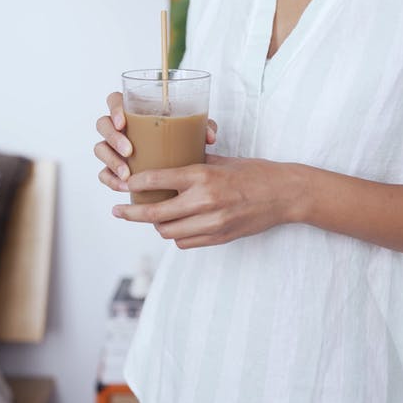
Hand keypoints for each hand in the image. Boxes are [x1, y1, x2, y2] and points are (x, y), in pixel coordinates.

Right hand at [94, 91, 217, 193]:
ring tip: (127, 174)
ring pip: (100, 148)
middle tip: (128, 151)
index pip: (115, 100)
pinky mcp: (113, 167)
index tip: (123, 122)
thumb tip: (209, 136)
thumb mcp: (192, 129)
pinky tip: (123, 186)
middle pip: (103, 124)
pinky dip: (111, 180)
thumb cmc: (181, 137)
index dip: (114, 109)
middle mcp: (120, 127)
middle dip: (112, 138)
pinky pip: (103, 172)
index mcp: (134, 110)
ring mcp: (113, 147)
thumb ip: (202, 126)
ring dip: (111, 161)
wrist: (179, 162)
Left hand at [112, 154, 293, 248]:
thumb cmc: (255, 172)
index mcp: (203, 176)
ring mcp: (212, 223)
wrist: (284, 194)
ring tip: (150, 216)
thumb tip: (168, 162)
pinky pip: (185, 242)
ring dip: (156, 224)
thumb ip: (194, 163)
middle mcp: (204, 201)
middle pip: (155, 213)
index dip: (135, 183)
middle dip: (131, 213)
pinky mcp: (219, 238)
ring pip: (168, 232)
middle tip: (118, 211)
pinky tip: (176, 224)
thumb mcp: (222, 161)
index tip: (123, 184)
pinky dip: (177, 234)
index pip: (158, 180)